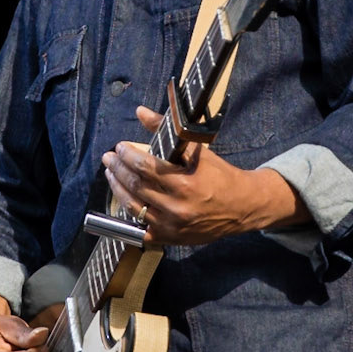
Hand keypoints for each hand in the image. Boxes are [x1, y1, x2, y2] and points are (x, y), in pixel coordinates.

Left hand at [101, 107, 304, 246]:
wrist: (242, 207)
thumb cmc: (220, 175)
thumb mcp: (197, 150)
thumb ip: (167, 131)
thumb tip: (141, 112)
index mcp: (185, 183)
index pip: (144, 167)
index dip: (128, 155)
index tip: (120, 147)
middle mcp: (177, 207)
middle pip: (135, 186)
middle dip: (117, 169)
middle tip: (110, 158)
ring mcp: (172, 226)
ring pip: (133, 207)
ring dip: (117, 189)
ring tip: (111, 174)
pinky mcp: (170, 239)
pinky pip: (140, 230)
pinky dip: (128, 215)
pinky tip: (123, 200)